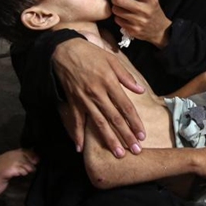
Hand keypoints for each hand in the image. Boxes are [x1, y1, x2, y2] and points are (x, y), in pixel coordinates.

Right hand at [53, 39, 145, 156]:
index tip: (142, 135)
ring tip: (118, 154)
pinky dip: (78, 135)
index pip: (126, 107)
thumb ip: (126, 77)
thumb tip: (141, 90)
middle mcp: (97, 93)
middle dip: (126, 136)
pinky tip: (81, 149)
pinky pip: (76, 121)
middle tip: (136, 151)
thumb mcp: (112, 60)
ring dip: (109, 140)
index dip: (134, 122)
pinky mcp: (73, 101)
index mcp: (109, 82)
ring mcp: (84, 99)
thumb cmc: (90, 54)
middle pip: (114, 119)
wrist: (64, 51)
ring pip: (98, 124)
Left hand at [110, 0, 171, 48]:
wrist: (160, 30)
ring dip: (116, 7)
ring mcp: (139, 21)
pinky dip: (118, 17)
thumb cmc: (153, 11)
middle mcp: (145, 10)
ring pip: (116, 10)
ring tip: (121, 7)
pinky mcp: (133, 30)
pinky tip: (124, 16)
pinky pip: (117, 20)